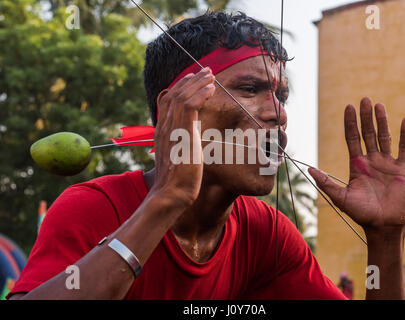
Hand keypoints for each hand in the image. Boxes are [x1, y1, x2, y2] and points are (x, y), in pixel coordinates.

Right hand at [150, 68, 215, 207]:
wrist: (171, 193)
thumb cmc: (177, 181)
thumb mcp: (178, 158)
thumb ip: (182, 144)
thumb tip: (191, 141)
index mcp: (162, 130)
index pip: (168, 100)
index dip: (181, 88)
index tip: (194, 80)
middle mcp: (164, 126)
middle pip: (175, 94)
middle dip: (191, 80)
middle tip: (206, 71)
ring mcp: (171, 128)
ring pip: (182, 95)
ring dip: (198, 83)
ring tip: (211, 75)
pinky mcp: (182, 132)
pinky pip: (189, 104)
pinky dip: (201, 93)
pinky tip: (212, 88)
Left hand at [309, 97, 404, 231]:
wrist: (382, 225)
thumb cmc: (360, 213)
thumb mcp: (340, 197)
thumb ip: (325, 182)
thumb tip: (308, 168)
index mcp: (356, 164)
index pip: (352, 138)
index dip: (350, 123)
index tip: (348, 107)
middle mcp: (370, 160)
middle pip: (368, 133)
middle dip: (365, 117)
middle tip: (364, 99)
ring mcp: (386, 163)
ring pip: (384, 137)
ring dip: (382, 121)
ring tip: (379, 105)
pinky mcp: (401, 169)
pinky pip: (404, 148)